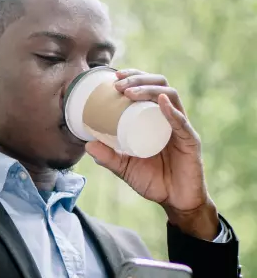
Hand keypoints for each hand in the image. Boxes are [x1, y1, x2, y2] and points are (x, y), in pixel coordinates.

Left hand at [84, 69, 217, 238]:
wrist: (175, 200)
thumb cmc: (153, 180)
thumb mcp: (125, 167)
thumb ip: (108, 157)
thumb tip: (87, 145)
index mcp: (157, 119)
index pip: (150, 88)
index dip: (134, 78)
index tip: (114, 77)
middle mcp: (172, 118)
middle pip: (161, 86)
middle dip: (138, 79)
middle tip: (117, 84)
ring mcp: (182, 128)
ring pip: (170, 97)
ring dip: (148, 90)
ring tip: (128, 92)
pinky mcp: (191, 141)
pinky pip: (182, 123)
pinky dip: (170, 110)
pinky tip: (160, 102)